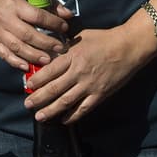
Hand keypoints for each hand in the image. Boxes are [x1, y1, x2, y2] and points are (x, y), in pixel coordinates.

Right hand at [0, 0, 72, 71]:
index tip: (65, 28)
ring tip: (48, 60)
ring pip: (16, 47)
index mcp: (15, 3)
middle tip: (60, 48)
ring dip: (33, 55)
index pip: (36, 16)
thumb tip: (68, 15)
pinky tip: (28, 66)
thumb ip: (50, 3)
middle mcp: (4, 18)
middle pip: (27, 34)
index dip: (52, 23)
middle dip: (45, 43)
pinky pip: (4, 54)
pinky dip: (16, 62)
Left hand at [22, 26, 148, 123]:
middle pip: (54, 88)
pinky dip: (72, 116)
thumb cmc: (105, 38)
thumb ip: (67, 47)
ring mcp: (89, 85)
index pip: (50, 70)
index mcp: (73, 55)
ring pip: (66, 101)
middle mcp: (79, 72)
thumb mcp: (82, 37)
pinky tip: (63, 119)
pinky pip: (83, 108)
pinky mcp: (100, 94)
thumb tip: (53, 53)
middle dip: (38, 98)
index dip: (37, 80)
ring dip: (51, 110)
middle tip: (27, 105)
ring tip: (39, 116)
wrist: (129, 47)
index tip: (28, 86)